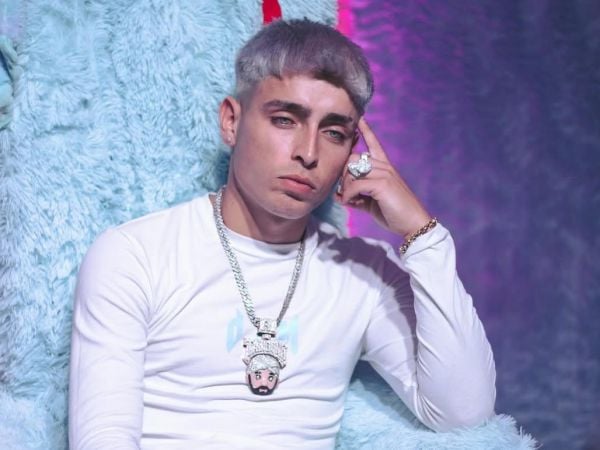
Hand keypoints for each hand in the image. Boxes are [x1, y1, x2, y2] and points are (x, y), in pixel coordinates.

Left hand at [335, 118, 431, 238]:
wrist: (413, 225)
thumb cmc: (394, 214)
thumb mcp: (372, 203)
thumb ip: (358, 197)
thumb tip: (340, 197)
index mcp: (385, 168)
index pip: (374, 144)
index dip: (366, 131)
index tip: (360, 118)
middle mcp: (385, 167)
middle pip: (352, 158)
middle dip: (343, 175)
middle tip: (344, 193)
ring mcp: (384, 174)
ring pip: (351, 171)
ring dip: (344, 187)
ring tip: (347, 200)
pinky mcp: (382, 184)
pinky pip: (354, 185)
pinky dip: (347, 195)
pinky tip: (349, 203)